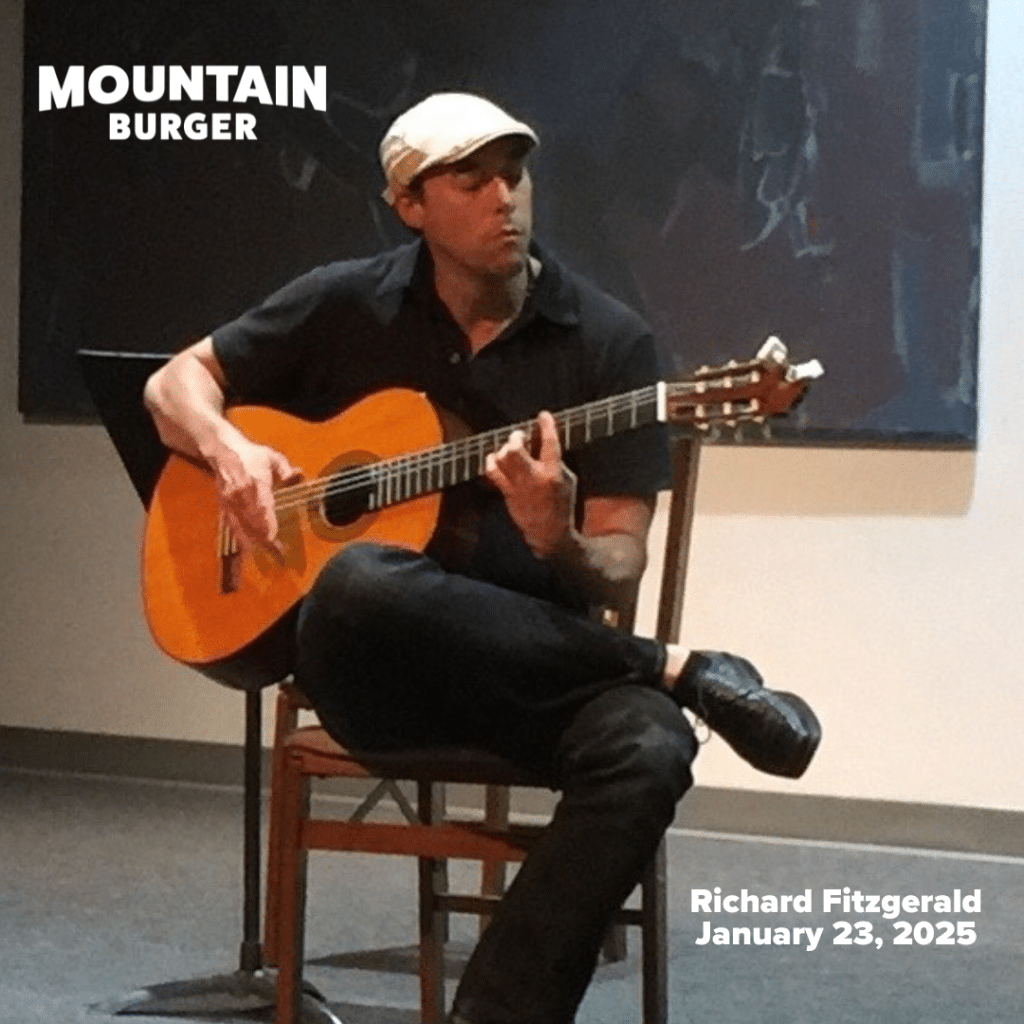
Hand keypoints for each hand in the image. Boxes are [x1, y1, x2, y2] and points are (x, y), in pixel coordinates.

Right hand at [209, 436, 301, 553]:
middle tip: (279, 555)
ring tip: (268, 556)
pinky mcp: (225, 507)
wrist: (222, 451)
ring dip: (255, 543)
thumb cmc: (250, 455)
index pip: (262, 506)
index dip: (266, 523)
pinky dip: (241, 539)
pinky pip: (233, 526)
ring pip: (242, 527)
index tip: (272, 537)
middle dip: (265, 539)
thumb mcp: (272, 457)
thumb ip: (285, 469)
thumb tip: (297, 475)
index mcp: (255, 481)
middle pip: (252, 521)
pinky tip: (249, 551)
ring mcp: (231, 502)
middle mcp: (241, 494)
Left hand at [484, 410, 576, 557]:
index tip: (543, 415)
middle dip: (515, 438)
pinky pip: (493, 473)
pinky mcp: (507, 493)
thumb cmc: (562, 505)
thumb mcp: (568, 480)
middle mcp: (534, 478)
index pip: (550, 444)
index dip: (546, 426)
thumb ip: (556, 461)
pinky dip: (491, 462)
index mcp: (553, 474)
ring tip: (509, 448)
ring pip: (502, 459)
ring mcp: (518, 486)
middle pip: (516, 450)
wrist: (549, 532)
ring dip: (503, 449)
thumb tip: (543, 443)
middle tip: (518, 436)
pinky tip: (495, 459)